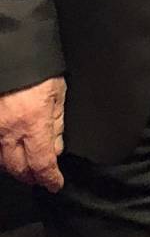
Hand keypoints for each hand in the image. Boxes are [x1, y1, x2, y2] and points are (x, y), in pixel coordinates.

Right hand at [0, 76, 65, 192]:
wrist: (14, 52)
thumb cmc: (39, 69)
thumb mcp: (58, 94)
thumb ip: (57, 123)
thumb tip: (56, 147)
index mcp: (33, 123)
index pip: (42, 163)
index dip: (49, 178)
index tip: (55, 184)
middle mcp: (9, 130)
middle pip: (18, 168)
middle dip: (31, 177)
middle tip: (41, 178)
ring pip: (2, 161)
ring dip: (15, 168)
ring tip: (27, 168)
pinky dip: (2, 155)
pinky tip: (10, 153)